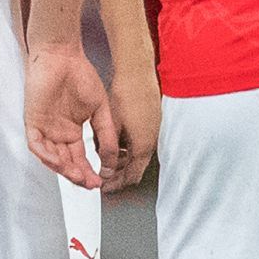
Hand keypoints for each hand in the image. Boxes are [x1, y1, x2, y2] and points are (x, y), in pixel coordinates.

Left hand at [27, 45, 108, 187]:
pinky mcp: (33, 120)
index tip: (99, 181)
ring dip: (64, 169)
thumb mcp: (100, 109)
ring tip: (78, 176)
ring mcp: (45, 127)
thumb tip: (111, 160)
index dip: (88, 172)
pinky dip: (46, 155)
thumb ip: (106, 134)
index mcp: (72, 131)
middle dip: (78, 175)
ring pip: (51, 157)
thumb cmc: (81, 76)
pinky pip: (36, 144)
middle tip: (90, 183)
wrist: (63, 55)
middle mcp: (57, 133)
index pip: (79, 159)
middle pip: (66, 162)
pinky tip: (58, 161)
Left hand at [103, 56, 159, 189]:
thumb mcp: (113, 124)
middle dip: (119, 174)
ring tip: (107, 160)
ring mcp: (154, 132)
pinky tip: (117, 142)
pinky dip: (128, 148)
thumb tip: (106, 161)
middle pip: (135, 168)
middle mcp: (151, 141)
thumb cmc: (127, 93)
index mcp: (142, 146)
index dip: (116, 184)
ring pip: (137, 155)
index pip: (131, 176)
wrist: (139, 71)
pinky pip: (140, 143)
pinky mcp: (153, 122)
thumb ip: (110, 146)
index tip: (105, 186)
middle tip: (104, 176)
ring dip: (123, 161)